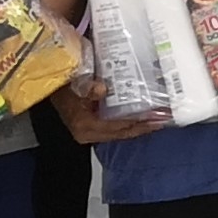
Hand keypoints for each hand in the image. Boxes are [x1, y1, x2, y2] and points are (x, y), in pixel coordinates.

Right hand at [52, 74, 166, 146]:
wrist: (51, 88)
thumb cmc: (63, 84)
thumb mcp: (73, 83)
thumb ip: (87, 88)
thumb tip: (103, 89)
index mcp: (85, 125)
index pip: (118, 126)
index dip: (139, 122)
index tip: (158, 117)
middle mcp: (88, 134)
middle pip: (123, 133)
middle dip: (145, 126)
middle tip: (166, 118)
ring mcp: (91, 134)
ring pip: (121, 133)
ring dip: (141, 126)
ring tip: (161, 118)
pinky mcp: (94, 129)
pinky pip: (117, 129)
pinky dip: (132, 124)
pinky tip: (146, 117)